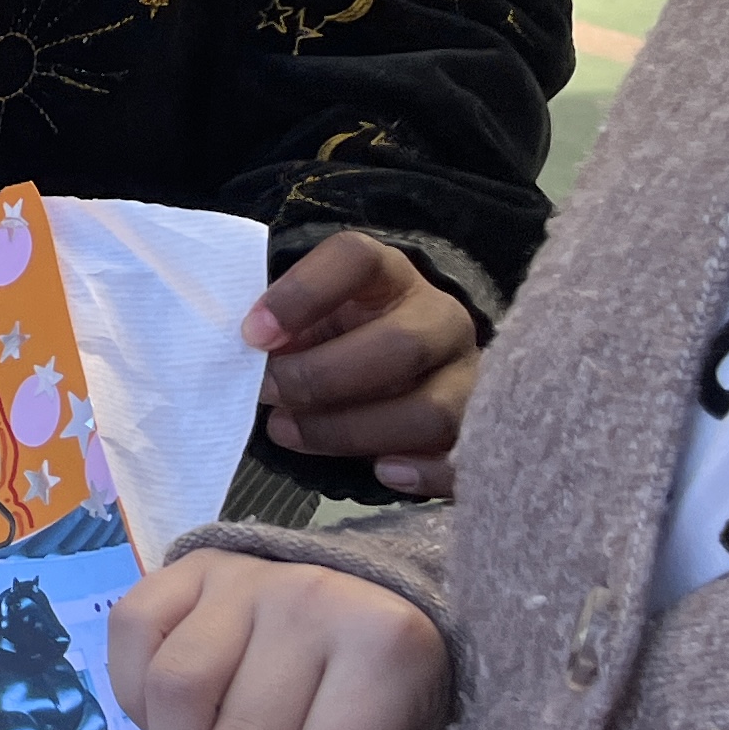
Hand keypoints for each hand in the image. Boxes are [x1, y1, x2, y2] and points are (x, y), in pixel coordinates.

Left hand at [246, 233, 478, 495]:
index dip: (303, 292)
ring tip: (291, 433)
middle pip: (401, 346)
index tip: (252, 334)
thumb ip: (282, 331)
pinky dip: (422, 470)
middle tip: (269, 394)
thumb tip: (247, 359)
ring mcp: (468, 375)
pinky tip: (381, 470)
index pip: (356, 259)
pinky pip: (463, 459)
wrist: (400, 366)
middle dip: (322, 378)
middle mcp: (440, 319)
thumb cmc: (337, 337)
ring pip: (430, 410)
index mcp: (389, 276)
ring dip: (352, 430)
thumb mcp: (308, 319)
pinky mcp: (481, 430)